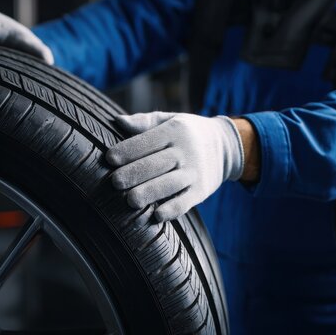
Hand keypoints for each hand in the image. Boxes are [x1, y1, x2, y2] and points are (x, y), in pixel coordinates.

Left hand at [106, 112, 244, 221]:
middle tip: (115, 182)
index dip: (128, 150)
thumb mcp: (169, 120)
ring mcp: (195, 172)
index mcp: (174, 131)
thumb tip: (118, 121)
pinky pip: (186, 202)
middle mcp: (186, 151)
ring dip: (150, 193)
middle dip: (134, 173)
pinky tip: (156, 216)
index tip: (109, 159)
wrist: (226, 146)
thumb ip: (144, 122)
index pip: (148, 141)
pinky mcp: (201, 191)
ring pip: (170, 184)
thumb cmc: (186, 133)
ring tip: (130, 201)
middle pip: (157, 164)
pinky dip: (172, 210)